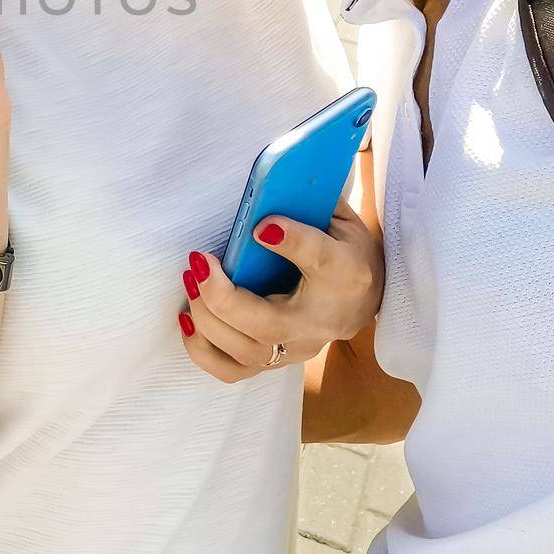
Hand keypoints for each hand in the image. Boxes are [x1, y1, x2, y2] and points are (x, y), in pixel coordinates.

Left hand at [178, 200, 383, 383]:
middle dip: (223, 297)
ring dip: (207, 320)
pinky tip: (188, 319)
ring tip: (189, 281)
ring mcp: (298, 349)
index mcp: (346, 273)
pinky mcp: (276, 363)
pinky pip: (233, 372)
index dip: (293, 241)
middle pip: (269, 325)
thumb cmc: (342, 249)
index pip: (322, 259)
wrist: (365, 297)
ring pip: (247, 353)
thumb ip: (307, 202)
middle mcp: (321, 321)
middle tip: (197, 261)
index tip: (264, 225)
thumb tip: (268, 181)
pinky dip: (203, 350)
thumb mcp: (336, 217)